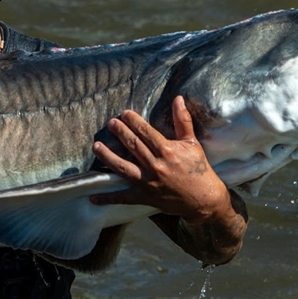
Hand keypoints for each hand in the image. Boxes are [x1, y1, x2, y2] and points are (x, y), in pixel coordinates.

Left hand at [88, 95, 230, 224]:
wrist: (204, 199)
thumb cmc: (198, 169)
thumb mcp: (192, 143)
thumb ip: (183, 120)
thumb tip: (178, 98)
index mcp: (167, 151)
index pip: (146, 133)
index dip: (134, 122)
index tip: (124, 114)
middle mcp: (156, 166)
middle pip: (133, 147)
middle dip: (120, 133)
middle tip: (110, 123)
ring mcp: (148, 183)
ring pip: (123, 168)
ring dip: (108, 157)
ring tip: (96, 146)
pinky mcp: (144, 197)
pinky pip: (123, 198)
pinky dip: (108, 198)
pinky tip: (93, 197)